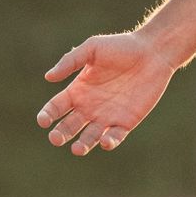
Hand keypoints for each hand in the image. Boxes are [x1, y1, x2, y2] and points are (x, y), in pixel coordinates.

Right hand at [37, 31, 176, 155]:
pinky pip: (114, 137)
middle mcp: (88, 107)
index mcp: (77, 90)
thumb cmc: (121, 47)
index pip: (56, 107)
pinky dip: (109, 142)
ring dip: (82, 145)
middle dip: (60, 134)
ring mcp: (107, 116)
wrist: (152, 52)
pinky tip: (105, 141)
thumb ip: (70, 61)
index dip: (47, 115)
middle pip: (68, 126)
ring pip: (89, 137)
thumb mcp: (92, 49)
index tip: (43, 121)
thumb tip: (48, 77)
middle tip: (56, 138)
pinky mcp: (125, 122)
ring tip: (78, 149)